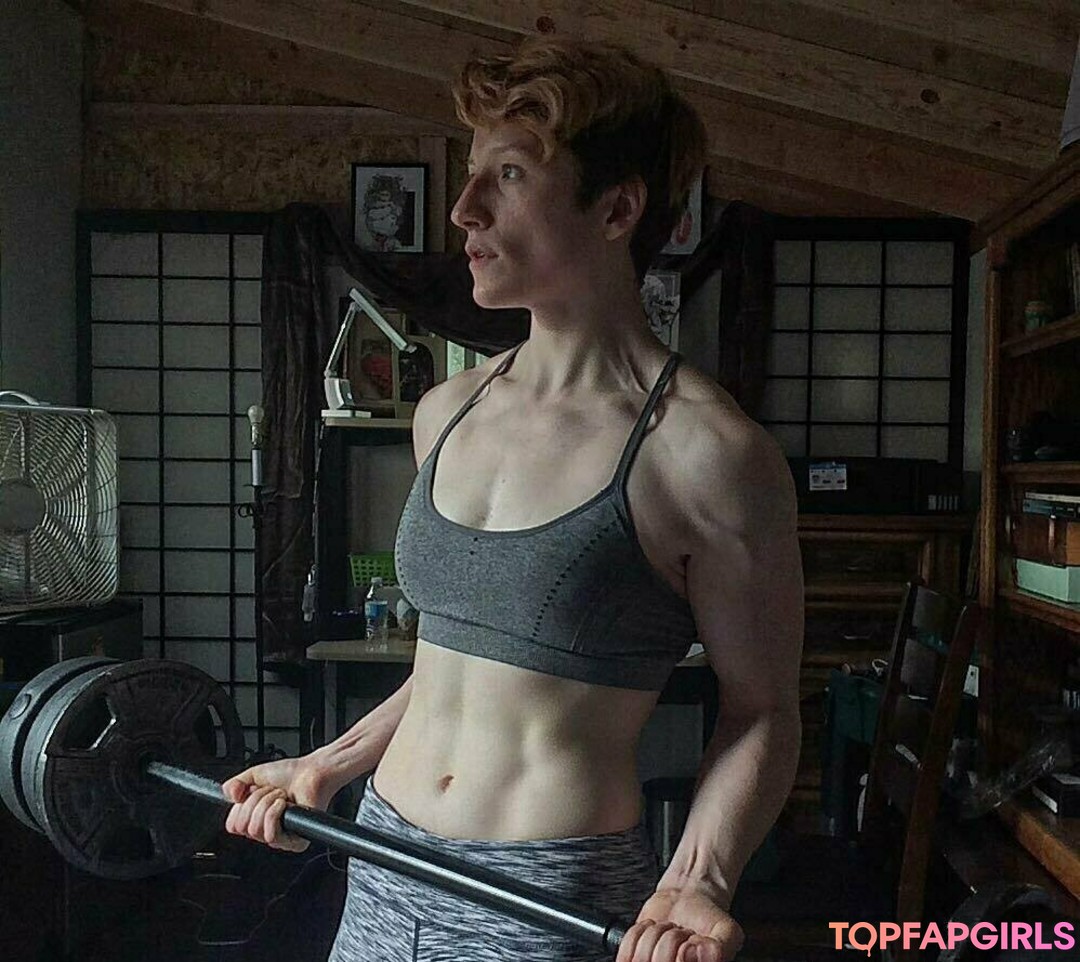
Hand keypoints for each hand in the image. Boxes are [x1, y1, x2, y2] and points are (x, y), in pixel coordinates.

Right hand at [222, 752, 337, 852]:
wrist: (312, 771)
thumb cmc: (290, 774)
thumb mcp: (254, 775)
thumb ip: (235, 784)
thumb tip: (228, 796)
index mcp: (255, 818)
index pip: (232, 825)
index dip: (239, 806)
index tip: (250, 793)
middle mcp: (265, 830)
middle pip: (242, 827)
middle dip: (255, 801)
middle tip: (270, 791)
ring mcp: (280, 838)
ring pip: (254, 830)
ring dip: (267, 804)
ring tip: (280, 796)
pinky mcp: (294, 842)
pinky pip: (270, 835)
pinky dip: (275, 813)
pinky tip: (285, 804)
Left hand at [616, 880, 743, 961]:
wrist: (688, 900)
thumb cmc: (707, 920)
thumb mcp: (727, 932)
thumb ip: (718, 949)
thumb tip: (691, 956)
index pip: (682, 960)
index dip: (687, 950)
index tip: (693, 940)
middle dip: (672, 938)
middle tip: (682, 933)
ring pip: (642, 958)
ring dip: (656, 934)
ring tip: (670, 932)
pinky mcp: (632, 960)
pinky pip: (626, 951)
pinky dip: (639, 933)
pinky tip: (654, 932)